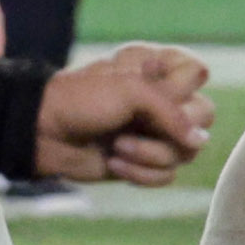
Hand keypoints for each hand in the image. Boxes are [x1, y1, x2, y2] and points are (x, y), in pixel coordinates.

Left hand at [34, 42, 213, 184]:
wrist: (42, 133)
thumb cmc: (81, 100)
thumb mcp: (130, 92)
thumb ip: (172, 112)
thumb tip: (200, 142)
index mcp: (157, 69)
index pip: (198, 72)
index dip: (180, 87)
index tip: (151, 90)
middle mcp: (161, 100)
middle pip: (203, 117)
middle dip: (170, 129)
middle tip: (134, 127)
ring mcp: (154, 132)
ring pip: (186, 152)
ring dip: (150, 155)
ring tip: (117, 147)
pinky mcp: (143, 161)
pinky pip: (167, 175)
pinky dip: (142, 174)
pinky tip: (114, 164)